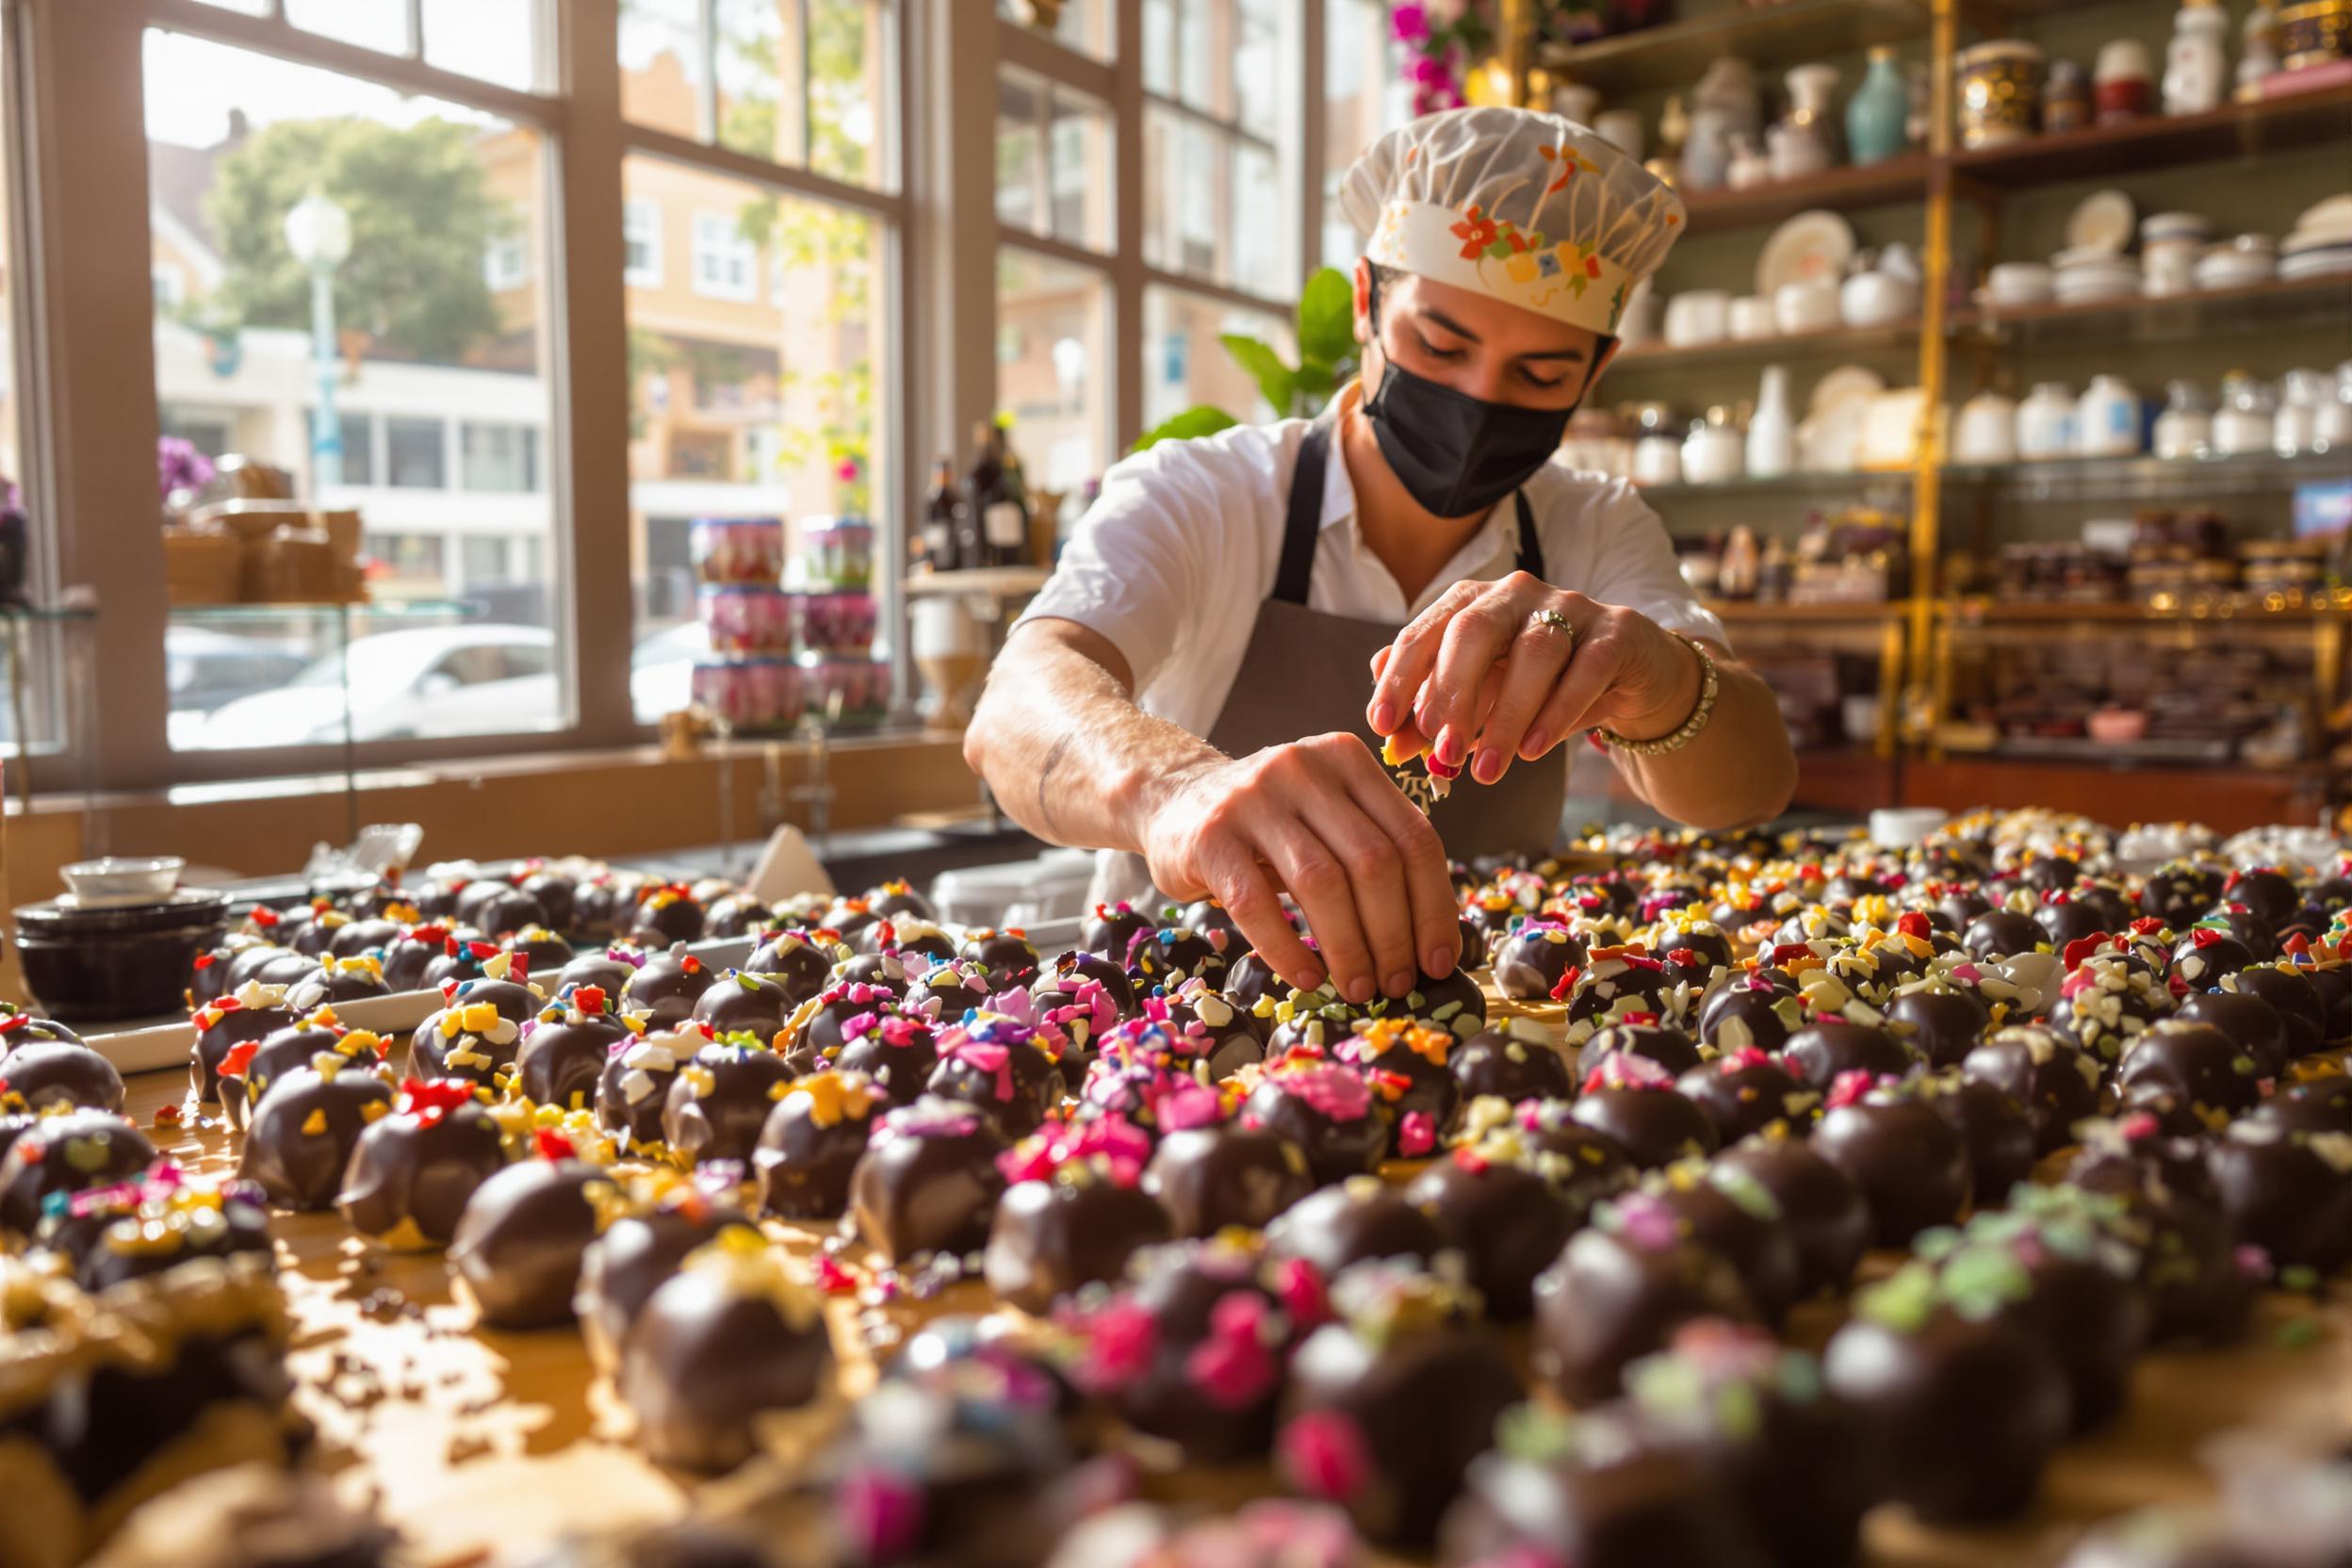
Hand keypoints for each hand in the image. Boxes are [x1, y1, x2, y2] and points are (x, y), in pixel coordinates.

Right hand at [1132, 732, 1460, 1002]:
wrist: (1173, 800)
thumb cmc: (1268, 824)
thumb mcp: (1325, 814)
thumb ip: (1374, 849)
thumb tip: (1431, 940)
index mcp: (1346, 759)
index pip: (1413, 837)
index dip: (1434, 906)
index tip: (1439, 960)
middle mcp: (1303, 768)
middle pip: (1373, 861)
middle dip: (1393, 935)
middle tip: (1396, 984)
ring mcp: (1253, 798)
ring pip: (1322, 882)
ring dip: (1348, 948)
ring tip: (1356, 988)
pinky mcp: (1211, 836)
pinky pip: (1257, 903)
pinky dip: (1287, 949)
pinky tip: (1306, 977)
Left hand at [1365, 573, 1700, 784]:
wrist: (1628, 676)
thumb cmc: (1541, 686)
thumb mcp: (1483, 700)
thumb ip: (1437, 714)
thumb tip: (1391, 739)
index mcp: (1473, 602)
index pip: (1425, 632)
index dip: (1400, 679)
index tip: (1382, 725)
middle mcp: (1517, 594)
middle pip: (1475, 629)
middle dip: (1452, 692)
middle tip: (1440, 750)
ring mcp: (1572, 606)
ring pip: (1534, 652)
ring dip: (1506, 716)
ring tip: (1487, 770)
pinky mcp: (1617, 631)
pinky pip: (1585, 669)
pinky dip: (1557, 713)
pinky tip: (1534, 750)